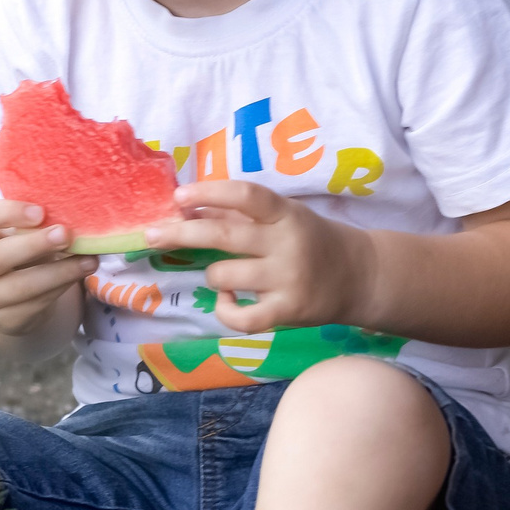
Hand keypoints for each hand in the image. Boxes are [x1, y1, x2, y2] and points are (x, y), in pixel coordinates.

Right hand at [0, 200, 93, 338]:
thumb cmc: (8, 251)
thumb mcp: (8, 234)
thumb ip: (29, 224)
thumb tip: (69, 215)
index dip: (7, 213)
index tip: (40, 211)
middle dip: (34, 245)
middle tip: (65, 234)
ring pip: (22, 287)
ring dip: (59, 273)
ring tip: (88, 260)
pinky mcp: (5, 322)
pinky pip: (36, 305)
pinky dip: (61, 288)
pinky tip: (78, 275)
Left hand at [143, 181, 372, 332]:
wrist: (360, 276)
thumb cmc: (312, 240)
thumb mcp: (285, 216)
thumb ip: (243, 212)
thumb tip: (189, 205)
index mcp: (286, 213)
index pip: (246, 194)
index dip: (209, 192)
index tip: (179, 197)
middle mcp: (287, 244)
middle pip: (223, 234)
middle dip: (181, 233)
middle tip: (150, 234)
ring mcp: (287, 280)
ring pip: (223, 275)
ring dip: (213, 275)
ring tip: (225, 275)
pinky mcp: (287, 311)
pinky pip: (240, 317)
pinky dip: (225, 310)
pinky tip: (228, 302)